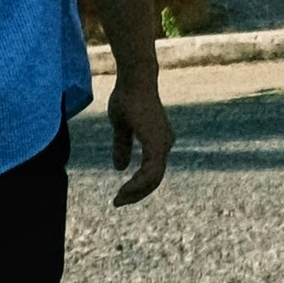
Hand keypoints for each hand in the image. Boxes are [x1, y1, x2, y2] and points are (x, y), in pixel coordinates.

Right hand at [89, 0, 173, 204]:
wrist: (134, 80)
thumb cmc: (128, 97)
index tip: (120, 195)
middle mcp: (165, 144)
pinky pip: (150, 172)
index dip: (137, 185)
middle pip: (154, 179)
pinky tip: (124, 190)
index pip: (152, 171)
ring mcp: (162, 144)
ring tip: (119, 199)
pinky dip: (138, 184)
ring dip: (136, 192)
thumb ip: (122, 146)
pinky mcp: (157, 143)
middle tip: (118, 202)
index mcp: (158, 140)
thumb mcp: (121, 126)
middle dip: (136, 193)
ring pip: (154, 179)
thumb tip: (120, 168)